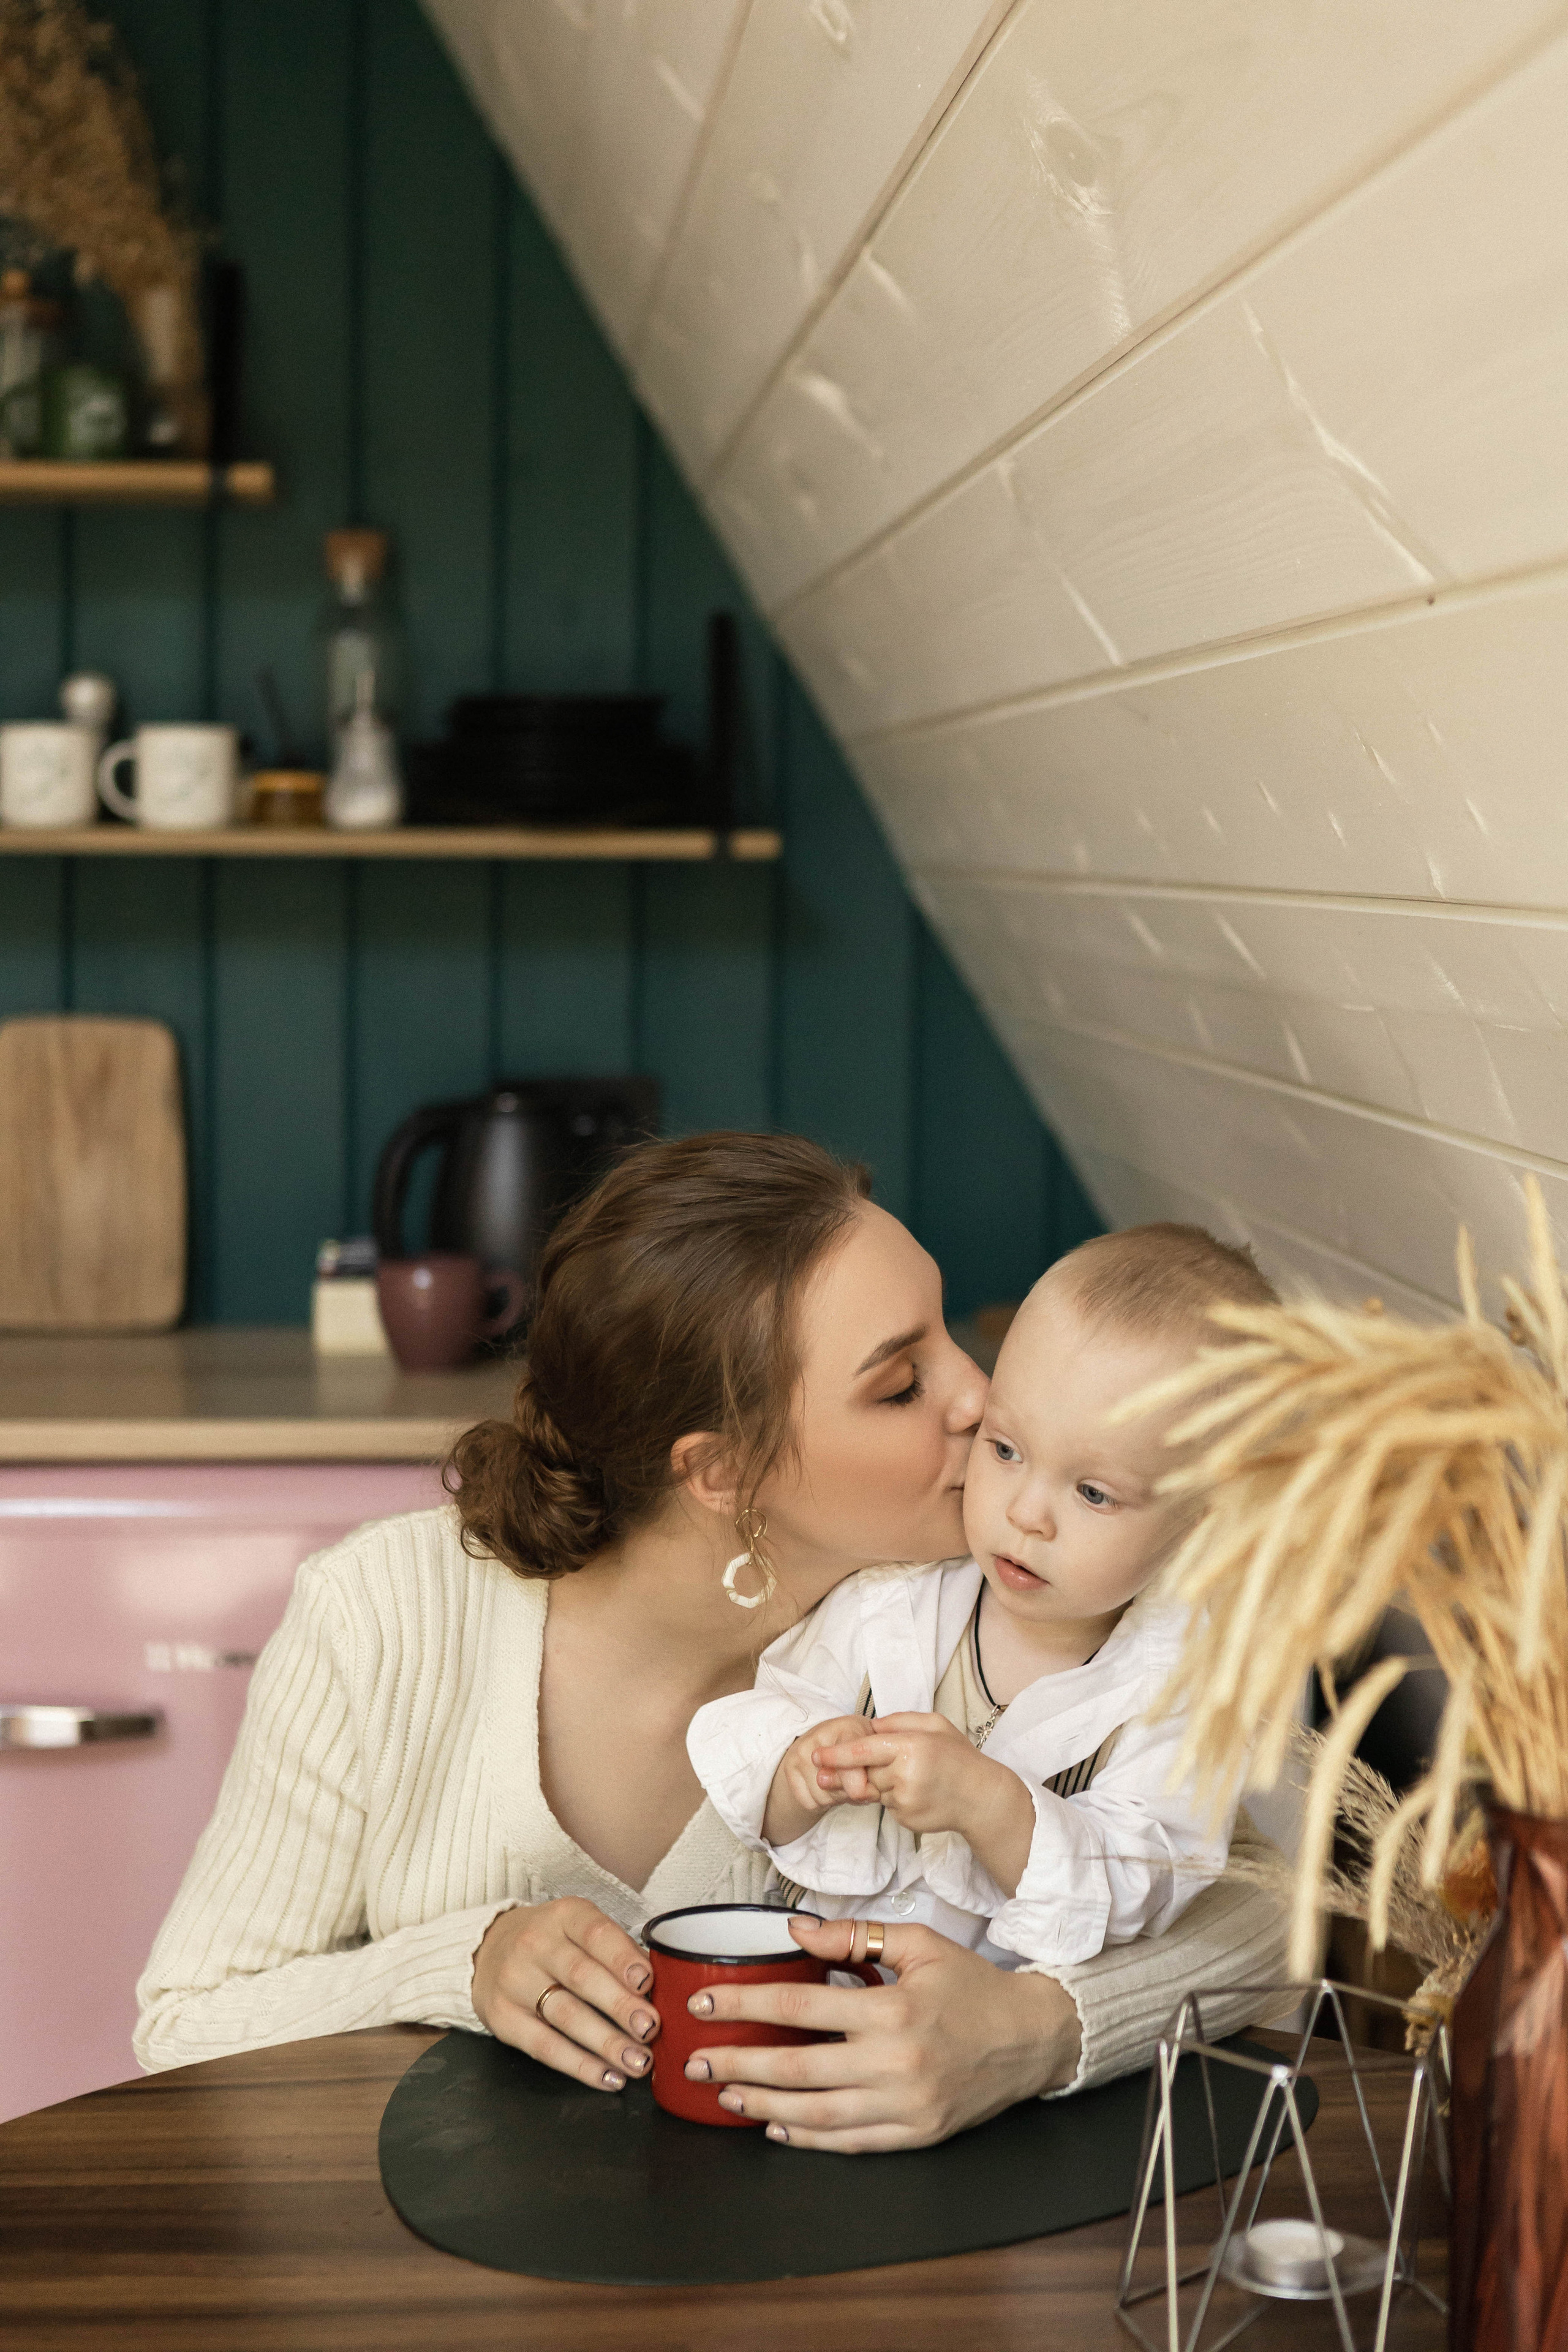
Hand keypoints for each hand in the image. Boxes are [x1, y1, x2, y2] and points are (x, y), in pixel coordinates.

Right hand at [471, 1898, 658, 2091]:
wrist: (488, 1948)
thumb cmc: (553, 1942)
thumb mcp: (580, 1930)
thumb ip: (617, 1952)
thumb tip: (658, 1989)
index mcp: (563, 1915)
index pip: (595, 1933)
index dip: (622, 1958)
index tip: (648, 1982)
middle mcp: (534, 1944)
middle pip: (582, 1977)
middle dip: (620, 2006)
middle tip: (651, 2029)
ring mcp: (514, 1982)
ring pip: (566, 2016)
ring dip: (606, 2043)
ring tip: (638, 2061)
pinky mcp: (503, 2019)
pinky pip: (545, 2047)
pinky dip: (580, 2066)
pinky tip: (608, 2077)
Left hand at [682, 1915, 1081, 2151]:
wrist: (1031, 2038)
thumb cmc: (972, 1986)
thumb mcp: (918, 1943)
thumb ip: (854, 1937)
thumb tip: (795, 1932)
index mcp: (893, 2009)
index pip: (800, 2008)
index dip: (745, 2006)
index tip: (705, 2004)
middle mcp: (895, 2063)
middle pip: (797, 2068)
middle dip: (738, 2063)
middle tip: (695, 2061)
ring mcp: (905, 2105)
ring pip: (816, 2114)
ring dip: (762, 2104)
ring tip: (725, 2094)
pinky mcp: (914, 2135)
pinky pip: (849, 2141)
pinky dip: (807, 2137)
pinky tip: (775, 2124)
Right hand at [762, 1713, 871, 1845]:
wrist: (827, 1737)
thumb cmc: (857, 1746)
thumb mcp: (872, 1752)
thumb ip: (873, 1773)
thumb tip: (861, 1795)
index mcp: (848, 1728)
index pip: (848, 1757)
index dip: (855, 1781)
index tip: (861, 1793)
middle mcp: (818, 1736)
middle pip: (836, 1786)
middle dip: (850, 1794)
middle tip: (856, 1784)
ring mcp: (800, 1752)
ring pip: (823, 1797)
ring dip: (836, 1799)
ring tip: (840, 1783)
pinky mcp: (788, 1768)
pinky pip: (809, 1803)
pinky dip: (820, 1803)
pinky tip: (826, 1787)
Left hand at [817, 1706, 1025, 1831]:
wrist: (981, 1798)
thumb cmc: (957, 1757)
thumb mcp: (935, 1725)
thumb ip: (899, 1721)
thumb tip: (870, 1726)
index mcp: (910, 1747)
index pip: (863, 1750)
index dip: (836, 1754)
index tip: (815, 1756)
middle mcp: (905, 1776)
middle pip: (864, 1773)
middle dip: (851, 1772)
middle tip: (834, 1771)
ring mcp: (905, 1802)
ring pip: (875, 1790)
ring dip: (880, 1783)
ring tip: (911, 1777)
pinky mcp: (906, 1821)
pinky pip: (887, 1806)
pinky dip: (894, 1798)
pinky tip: (916, 1792)